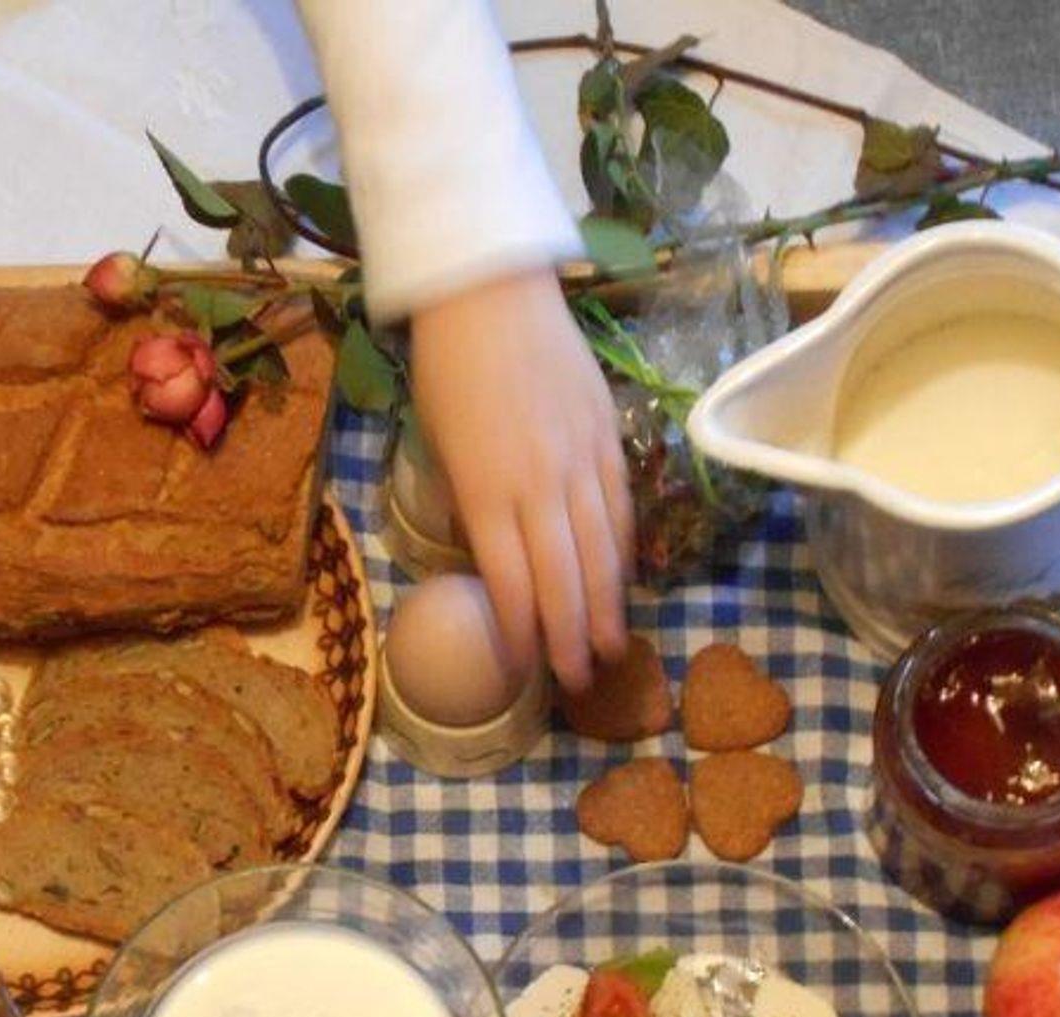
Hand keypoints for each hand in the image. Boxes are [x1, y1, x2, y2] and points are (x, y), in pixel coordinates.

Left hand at [408, 268, 634, 693]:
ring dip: (605, 606)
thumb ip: (467, 502)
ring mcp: (578, 460)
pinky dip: (621, 549)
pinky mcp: (605, 436)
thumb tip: (489, 551)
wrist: (490, 293)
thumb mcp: (438, 445)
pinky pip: (618, 507)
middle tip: (579, 681)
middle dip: (570, 638)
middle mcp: (536, 485)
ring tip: (609, 647)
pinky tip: (621, 579)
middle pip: (562, 580)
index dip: (519, 635)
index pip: (510, 584)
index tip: (521, 670)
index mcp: (484, 492)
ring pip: (600, 551)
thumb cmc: (448, 369)